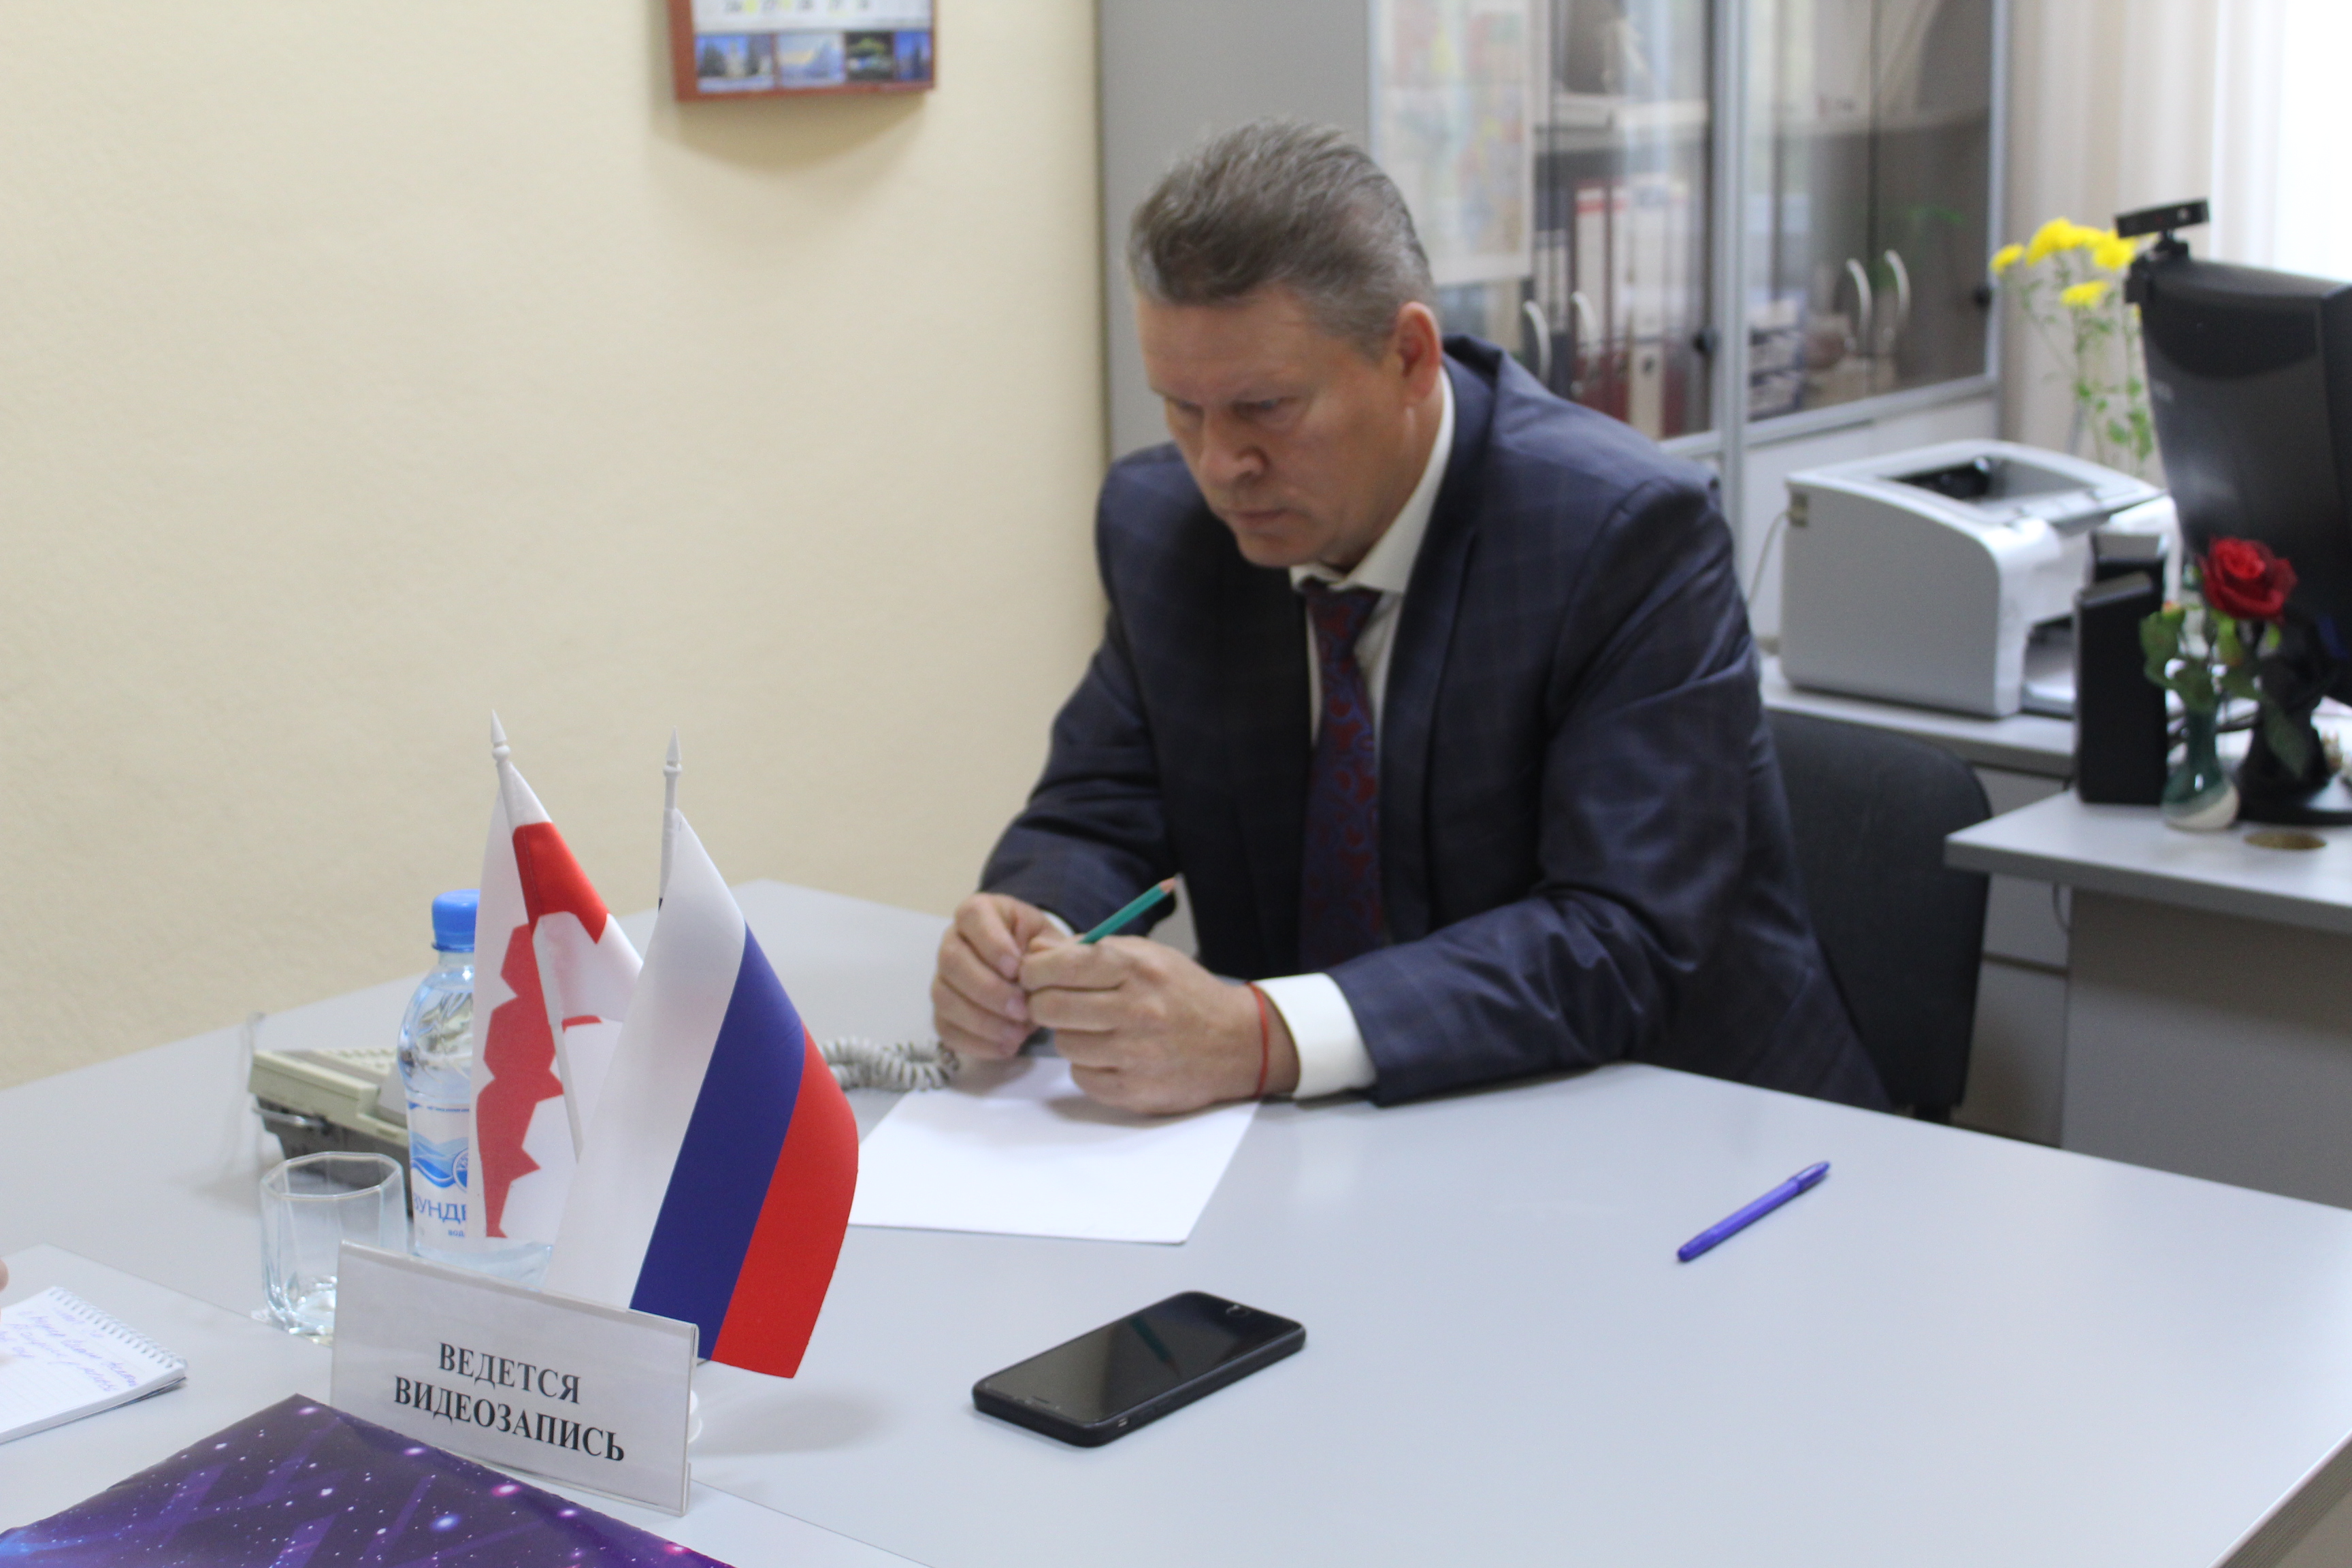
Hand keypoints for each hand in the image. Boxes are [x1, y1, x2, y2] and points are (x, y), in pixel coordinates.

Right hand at [933, 893, 1069, 1059]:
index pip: (972, 916)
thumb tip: (1050, 960)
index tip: (1017, 969)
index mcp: (981, 912)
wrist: (1034, 976)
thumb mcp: (1053, 941)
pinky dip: (975, 1042)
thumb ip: (1054, 949)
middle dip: (988, 989)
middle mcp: (953, 941)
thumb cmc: (1041, 952)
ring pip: (944, 997)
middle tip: (1022, 1009)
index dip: (991, 943)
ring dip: (981, 1020)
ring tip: (1017, 1035)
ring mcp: (944, 977)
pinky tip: (1006, 1047)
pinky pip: (945, 1028)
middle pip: (952, 960)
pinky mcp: (943, 1010)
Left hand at [1019, 937, 1298, 1113]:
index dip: (1034, 971)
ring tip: (1095, 1029)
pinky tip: (1111, 1055)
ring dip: (1070, 1036)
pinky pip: (1081, 1076)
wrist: (1237, 1043)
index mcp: (1139, 968)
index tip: (1033, 975)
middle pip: (1050, 1007)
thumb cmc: (1183, 993)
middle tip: (1054, 1003)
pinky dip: (1088, 1066)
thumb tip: (1034, 955)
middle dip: (1043, 1003)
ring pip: (1063, 1044)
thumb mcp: (1147, 956)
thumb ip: (1090, 951)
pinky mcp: (1135, 1090)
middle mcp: (1138, 1010)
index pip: (1062, 966)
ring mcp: (1136, 1054)